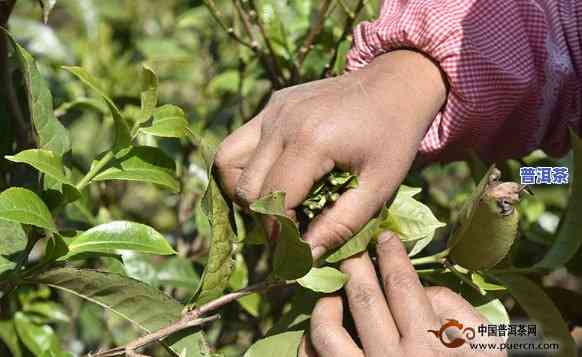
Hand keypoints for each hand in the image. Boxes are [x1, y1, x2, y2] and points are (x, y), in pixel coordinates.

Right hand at [215, 50, 445, 257]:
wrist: (395, 83)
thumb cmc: (393, 137)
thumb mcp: (379, 187)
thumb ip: (341, 225)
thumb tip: (305, 256)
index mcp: (311, 140)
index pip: (272, 201)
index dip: (280, 234)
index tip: (296, 248)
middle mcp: (281, 121)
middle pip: (244, 187)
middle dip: (262, 217)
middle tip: (289, 228)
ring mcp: (272, 110)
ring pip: (227, 162)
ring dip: (244, 191)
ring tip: (275, 204)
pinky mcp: (271, 105)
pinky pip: (241, 143)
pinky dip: (249, 168)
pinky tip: (277, 177)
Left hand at [302, 232, 505, 356]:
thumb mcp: (487, 351)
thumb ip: (458, 313)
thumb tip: (424, 288)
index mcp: (429, 347)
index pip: (402, 285)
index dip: (392, 254)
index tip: (385, 237)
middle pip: (363, 297)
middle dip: (354, 264)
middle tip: (352, 250)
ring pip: (326, 332)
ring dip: (326, 304)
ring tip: (332, 294)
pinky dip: (310, 343)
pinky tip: (320, 331)